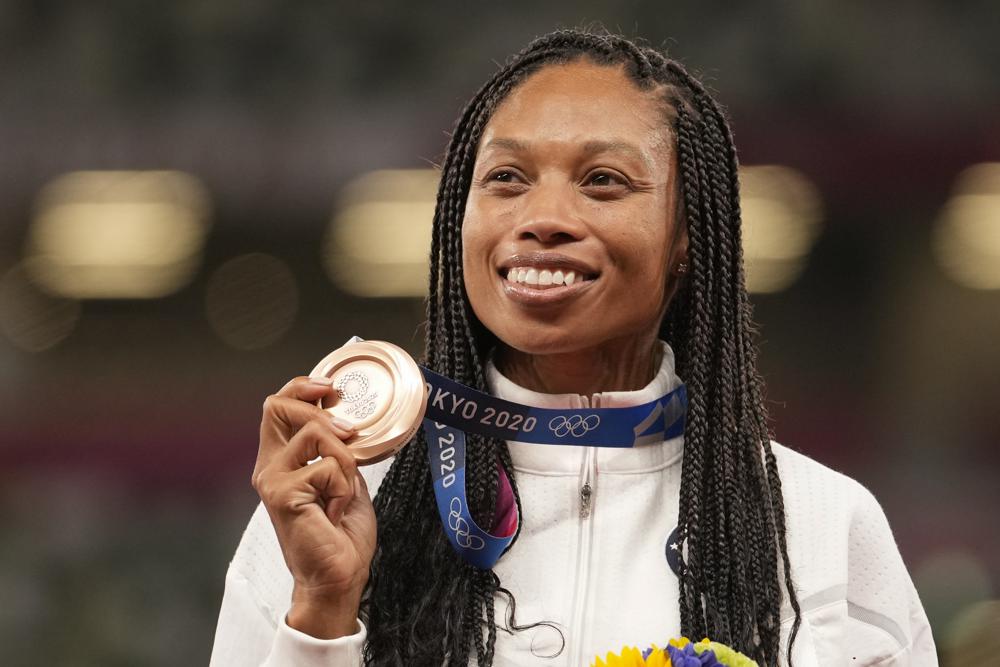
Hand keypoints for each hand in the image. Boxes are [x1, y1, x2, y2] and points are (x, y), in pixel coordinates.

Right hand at [252, 376, 376, 637]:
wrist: (339, 575)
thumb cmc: (340, 534)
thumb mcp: (344, 477)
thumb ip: (338, 449)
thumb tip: (348, 421)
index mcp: (282, 458)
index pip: (278, 405)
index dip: (303, 387)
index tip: (333, 390)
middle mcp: (269, 465)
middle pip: (277, 405)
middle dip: (320, 411)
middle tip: (349, 433)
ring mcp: (272, 479)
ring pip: (314, 432)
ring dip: (344, 457)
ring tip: (344, 489)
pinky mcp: (282, 494)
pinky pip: (325, 466)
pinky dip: (343, 485)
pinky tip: (336, 509)